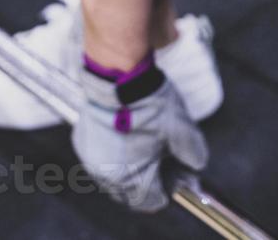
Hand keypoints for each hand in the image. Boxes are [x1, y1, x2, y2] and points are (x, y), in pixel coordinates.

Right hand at [72, 55, 207, 211]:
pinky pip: (101, 158)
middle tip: (162, 156)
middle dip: (148, 179)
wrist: (117, 76)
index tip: (176, 172)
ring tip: (144, 144)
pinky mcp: (82, 141)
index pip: (151, 201)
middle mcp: (105, 175)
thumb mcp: (181, 129)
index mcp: (129, 179)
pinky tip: (125, 135)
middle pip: (131, 192)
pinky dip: (114, 153)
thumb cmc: (149, 104)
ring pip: (114, 176)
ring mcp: (90, 159)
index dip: (167, 188)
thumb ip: (193, 154)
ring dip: (129, 168)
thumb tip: (195, 164)